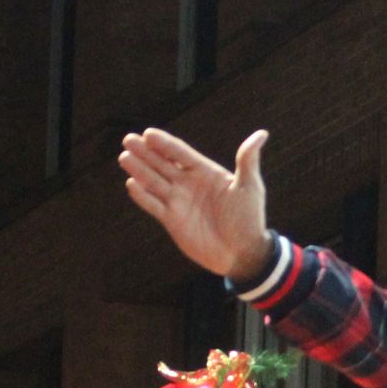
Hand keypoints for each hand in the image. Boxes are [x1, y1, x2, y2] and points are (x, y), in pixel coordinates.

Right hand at [120, 127, 274, 284]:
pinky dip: (142, 196)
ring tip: (124, 157)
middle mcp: (189, 184)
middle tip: (128, 140)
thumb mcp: (250, 187)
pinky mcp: (172, 220)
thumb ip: (247, 161)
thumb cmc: (250, 219)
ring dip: (139, 170)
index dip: (165, 144)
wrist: (243, 253)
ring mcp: (179, 202)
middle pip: (162, 164)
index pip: (181, 153)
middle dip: (145, 152)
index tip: (149, 134)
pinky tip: (131, 184)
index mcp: (205, 172)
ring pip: (154, 182)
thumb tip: (262, 134)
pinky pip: (153, 205)